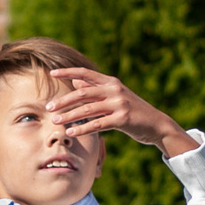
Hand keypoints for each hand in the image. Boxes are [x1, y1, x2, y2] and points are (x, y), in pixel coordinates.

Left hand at [43, 68, 199, 156]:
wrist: (156, 124)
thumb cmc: (133, 111)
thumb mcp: (115, 96)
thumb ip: (95, 89)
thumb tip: (75, 82)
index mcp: (111, 82)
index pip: (85, 73)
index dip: (68, 72)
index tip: (52, 73)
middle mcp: (114, 90)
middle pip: (82, 93)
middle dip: (64, 100)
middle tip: (48, 107)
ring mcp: (119, 104)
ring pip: (88, 109)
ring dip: (69, 116)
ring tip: (56, 121)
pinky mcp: (122, 119)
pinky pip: (98, 124)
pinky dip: (83, 128)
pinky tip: (72, 132)